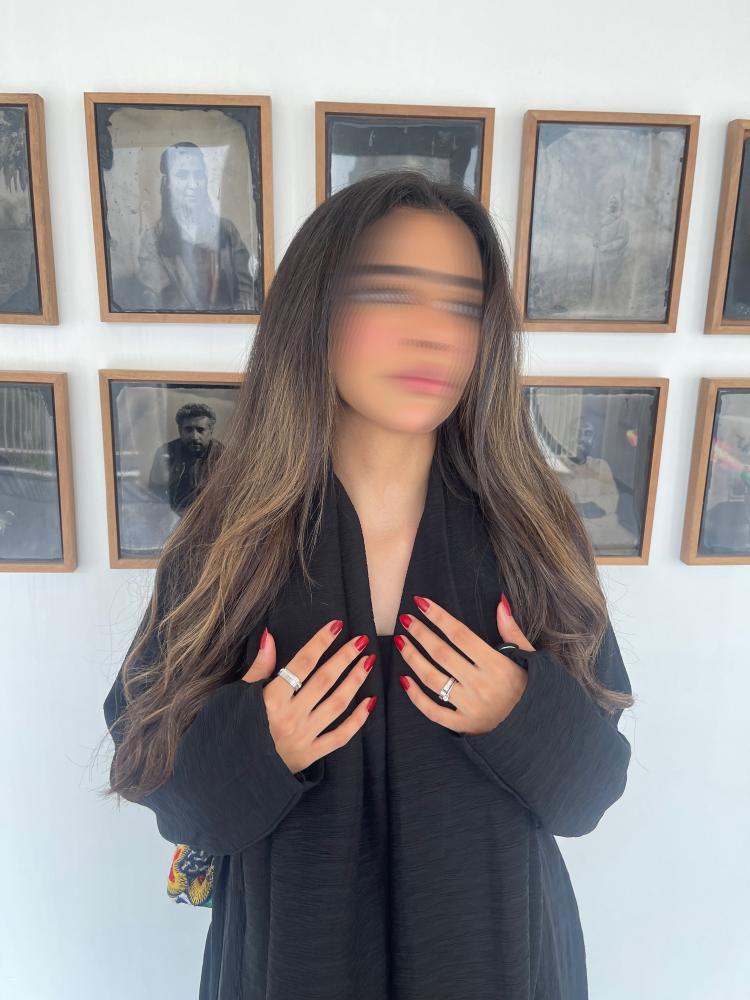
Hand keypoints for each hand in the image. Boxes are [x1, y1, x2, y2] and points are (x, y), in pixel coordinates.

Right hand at [241, 620, 376, 773]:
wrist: (233, 774)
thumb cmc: (233, 730)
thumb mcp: (238, 697)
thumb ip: (258, 667)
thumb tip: (268, 636)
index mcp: (271, 700)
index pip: (302, 663)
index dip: (320, 642)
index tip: (336, 625)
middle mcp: (290, 717)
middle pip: (324, 681)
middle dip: (344, 657)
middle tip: (361, 640)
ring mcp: (303, 737)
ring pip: (336, 704)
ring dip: (355, 681)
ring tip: (368, 662)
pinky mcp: (310, 755)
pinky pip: (340, 736)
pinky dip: (358, 720)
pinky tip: (370, 701)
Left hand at [396, 593, 535, 735]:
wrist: (538, 729)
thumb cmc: (531, 687)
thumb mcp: (528, 657)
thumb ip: (511, 631)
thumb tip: (500, 602)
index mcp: (498, 665)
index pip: (460, 635)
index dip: (439, 617)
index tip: (421, 602)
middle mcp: (482, 686)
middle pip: (442, 654)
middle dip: (421, 633)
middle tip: (405, 619)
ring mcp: (471, 707)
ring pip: (433, 680)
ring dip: (413, 659)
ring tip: (401, 641)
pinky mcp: (464, 725)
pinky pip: (433, 711)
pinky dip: (416, 697)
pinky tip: (404, 680)